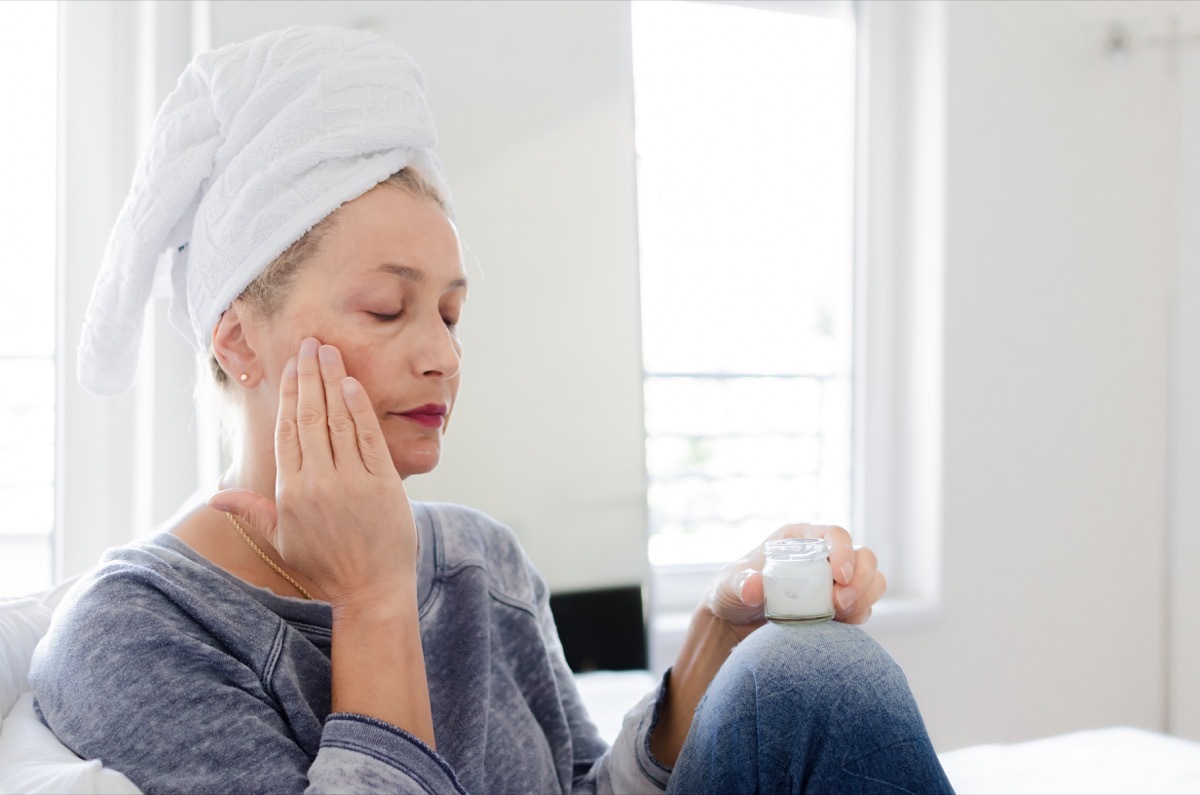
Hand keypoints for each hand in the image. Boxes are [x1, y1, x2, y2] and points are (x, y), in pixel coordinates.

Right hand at [209, 337, 417, 604]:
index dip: (289, 396)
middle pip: (310, 417)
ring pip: (337, 421)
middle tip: (309, 344)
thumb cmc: (324, 566)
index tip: (290, 368)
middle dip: (308, 377)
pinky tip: (352, 384)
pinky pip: (367, 438)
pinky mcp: (382, 484)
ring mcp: (352, 481)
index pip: (287, 431)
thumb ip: (251, 512)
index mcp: (291, 492)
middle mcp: (318, 482)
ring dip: (332, 382)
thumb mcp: (281, 541)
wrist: (371, 589)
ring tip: (329, 352)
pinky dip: (359, 409)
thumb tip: (213, 498)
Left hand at [705, 523, 885, 634]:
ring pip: (872, 581)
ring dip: (864, 598)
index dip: (844, 552)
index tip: (840, 577)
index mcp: (800, 539)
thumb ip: (741, 583)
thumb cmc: (733, 593)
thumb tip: (755, 586)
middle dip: (860, 579)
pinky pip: (865, 608)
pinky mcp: (840, 608)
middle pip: (864, 557)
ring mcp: (835, 583)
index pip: (835, 535)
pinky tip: (840, 625)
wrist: (736, 625)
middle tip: (840, 603)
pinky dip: (860, 615)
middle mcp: (823, 557)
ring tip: (840, 614)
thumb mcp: (730, 585)